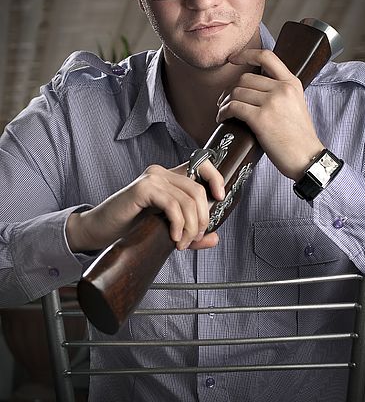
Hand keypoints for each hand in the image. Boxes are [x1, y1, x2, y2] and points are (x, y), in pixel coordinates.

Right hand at [66, 160, 224, 252]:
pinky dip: (178, 223)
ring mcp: (152, 178)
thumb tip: (214, 238)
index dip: (216, 178)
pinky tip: (173, 236)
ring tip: (182, 242)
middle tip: (194, 238)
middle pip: (198, 189)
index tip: (221, 197)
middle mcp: (162, 172)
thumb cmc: (130, 226)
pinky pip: (172, 204)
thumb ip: (189, 231)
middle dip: (202, 218)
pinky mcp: (143, 188)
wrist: (100, 229)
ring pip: (188, 199)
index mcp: (170, 177)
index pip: (202, 165)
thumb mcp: (165, 229)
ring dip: (190, 225)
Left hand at [216, 48, 323, 179]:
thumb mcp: (296, 104)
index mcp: (292, 83)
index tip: (233, 59)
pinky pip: (234, 107)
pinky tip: (222, 118)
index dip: (246, 54)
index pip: (266, 57)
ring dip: (225, 101)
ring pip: (237, 92)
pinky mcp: (261, 119)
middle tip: (224, 100)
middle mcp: (282, 89)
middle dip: (230, 89)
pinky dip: (223, 112)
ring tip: (223, 110)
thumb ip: (279, 91)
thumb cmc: (299, 137)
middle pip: (245, 78)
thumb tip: (254, 87)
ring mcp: (272, 103)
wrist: (307, 157)